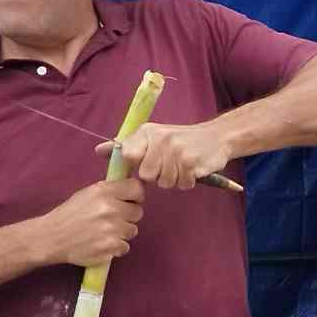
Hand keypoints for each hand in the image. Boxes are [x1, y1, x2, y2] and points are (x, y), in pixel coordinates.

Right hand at [37, 179, 144, 266]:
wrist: (52, 237)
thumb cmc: (70, 214)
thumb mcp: (88, 193)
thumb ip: (111, 191)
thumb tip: (135, 189)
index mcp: (104, 192)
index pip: (137, 188)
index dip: (136, 196)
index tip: (130, 201)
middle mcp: (110, 209)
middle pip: (138, 212)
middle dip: (128, 216)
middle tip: (112, 219)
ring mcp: (112, 229)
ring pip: (132, 230)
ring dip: (121, 232)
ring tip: (104, 232)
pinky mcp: (111, 247)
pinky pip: (125, 247)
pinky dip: (116, 247)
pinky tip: (101, 243)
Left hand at [96, 122, 231, 190]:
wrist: (218, 137)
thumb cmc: (182, 140)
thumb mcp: (153, 137)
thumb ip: (127, 145)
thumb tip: (98, 151)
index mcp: (148, 132)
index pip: (128, 155)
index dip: (137, 165)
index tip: (148, 162)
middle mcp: (160, 138)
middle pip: (146, 175)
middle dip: (158, 175)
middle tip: (170, 164)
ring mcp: (176, 150)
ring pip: (164, 182)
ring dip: (174, 179)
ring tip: (183, 166)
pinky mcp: (191, 162)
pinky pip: (181, 184)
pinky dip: (188, 181)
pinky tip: (193, 169)